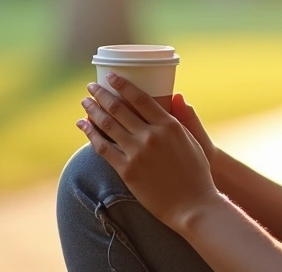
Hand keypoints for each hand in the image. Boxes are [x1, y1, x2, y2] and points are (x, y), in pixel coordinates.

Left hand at [78, 73, 221, 229]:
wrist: (192, 205)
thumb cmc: (197, 173)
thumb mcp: (194, 140)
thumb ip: (184, 117)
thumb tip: (177, 95)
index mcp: (169, 125)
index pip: (140, 98)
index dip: (122, 85)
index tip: (110, 76)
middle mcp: (151, 135)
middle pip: (119, 108)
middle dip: (102, 94)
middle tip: (91, 87)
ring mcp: (137, 153)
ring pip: (108, 125)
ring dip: (93, 110)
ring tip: (84, 102)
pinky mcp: (127, 170)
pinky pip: (103, 148)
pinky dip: (91, 134)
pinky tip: (83, 125)